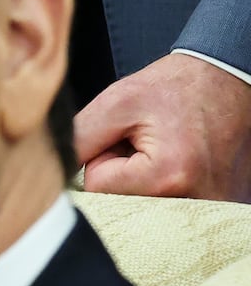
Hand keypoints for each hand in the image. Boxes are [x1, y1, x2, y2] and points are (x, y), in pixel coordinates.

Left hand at [75, 52, 250, 201]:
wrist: (227, 79)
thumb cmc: (173, 87)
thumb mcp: (115, 103)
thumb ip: (79, 140)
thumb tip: (57, 174)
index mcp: (168, 176)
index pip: (98, 188)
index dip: (103, 158)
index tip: (126, 136)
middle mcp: (196, 200)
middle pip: (122, 203)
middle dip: (123, 173)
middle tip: (146, 142)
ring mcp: (213, 206)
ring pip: (144, 204)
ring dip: (144, 179)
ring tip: (165, 148)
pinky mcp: (221, 206)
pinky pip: (171, 206)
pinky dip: (167, 184)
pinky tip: (180, 159)